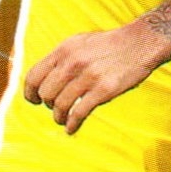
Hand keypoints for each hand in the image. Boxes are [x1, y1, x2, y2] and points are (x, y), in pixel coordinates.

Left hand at [24, 23, 160, 133]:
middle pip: (45, 93)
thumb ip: (62, 58)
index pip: (34, 76)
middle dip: (47, 104)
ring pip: (60, 105)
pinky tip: (71, 128)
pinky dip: (71, 124)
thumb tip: (44, 77)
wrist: (140, 42)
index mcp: (64, 50)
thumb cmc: (109, 44)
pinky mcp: (103, 90)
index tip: (34, 101)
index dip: (30, 92)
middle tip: (54, 108)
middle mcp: (73, 63)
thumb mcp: (80, 42)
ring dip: (58, 117)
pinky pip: (79, 113)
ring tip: (62, 120)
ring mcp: (88, 77)